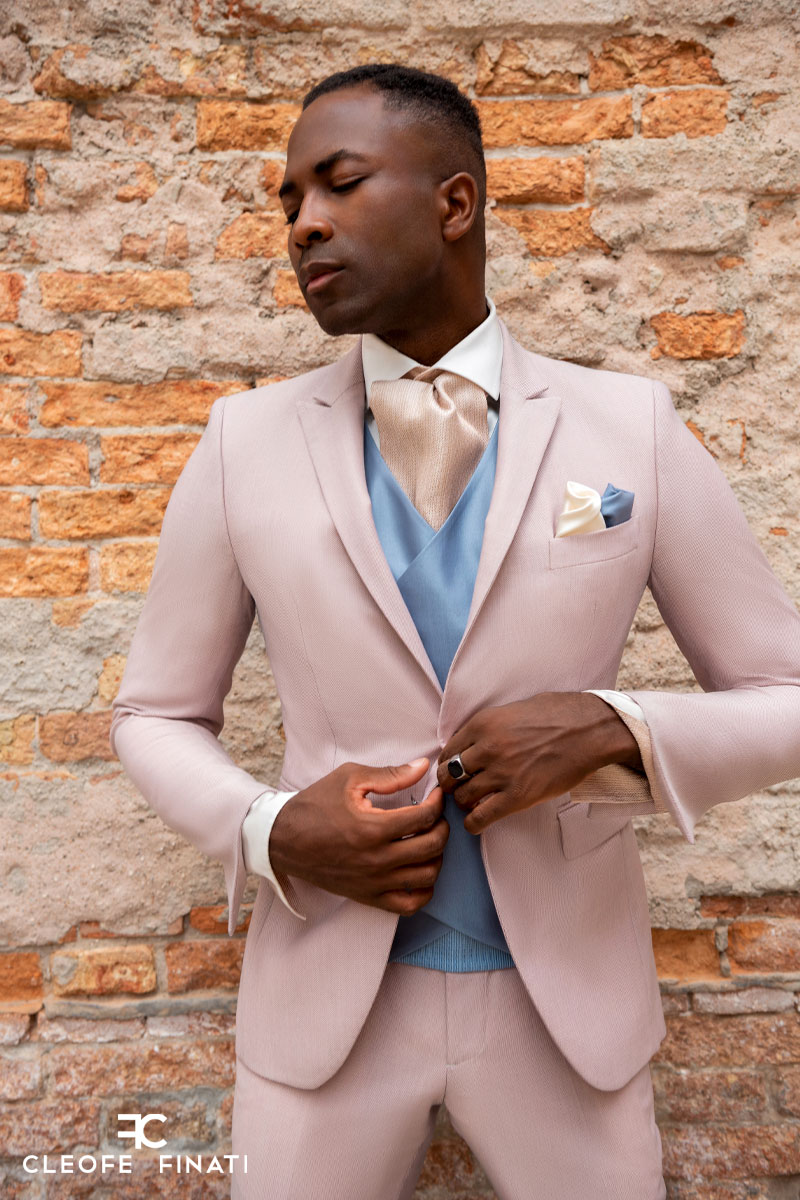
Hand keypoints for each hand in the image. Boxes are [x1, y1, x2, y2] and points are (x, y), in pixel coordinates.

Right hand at [269, 757, 449, 915]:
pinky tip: (420, 871)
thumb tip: (422, 767)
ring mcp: (373, 882)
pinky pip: (409, 905)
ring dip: (437, 856)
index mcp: (373, 828)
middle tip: (436, 816)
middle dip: (442, 827)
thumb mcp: (349, 779)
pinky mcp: (368, 897)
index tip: (436, 795)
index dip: (437, 802)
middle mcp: (376, 859)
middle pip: (432, 847)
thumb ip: (390, 774)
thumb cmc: (315, 804)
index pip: (424, 817)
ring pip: (427, 876)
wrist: (283, 839)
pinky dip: (424, 890)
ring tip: (428, 839)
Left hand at [436, 691, 640, 833]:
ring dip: (464, 802)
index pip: (448, 750)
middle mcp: (487, 748)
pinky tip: (476, 822)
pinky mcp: (518, 796)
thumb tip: (470, 743)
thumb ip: (488, 727)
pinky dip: (473, 823)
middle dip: (452, 783)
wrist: (590, 730)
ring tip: (473, 802)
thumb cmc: (557, 715)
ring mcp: (502, 773)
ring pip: (463, 796)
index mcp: (483, 723)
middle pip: (450, 774)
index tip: (453, 770)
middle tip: (460, 787)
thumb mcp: (513, 710)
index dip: (448, 763)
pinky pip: (481, 817)